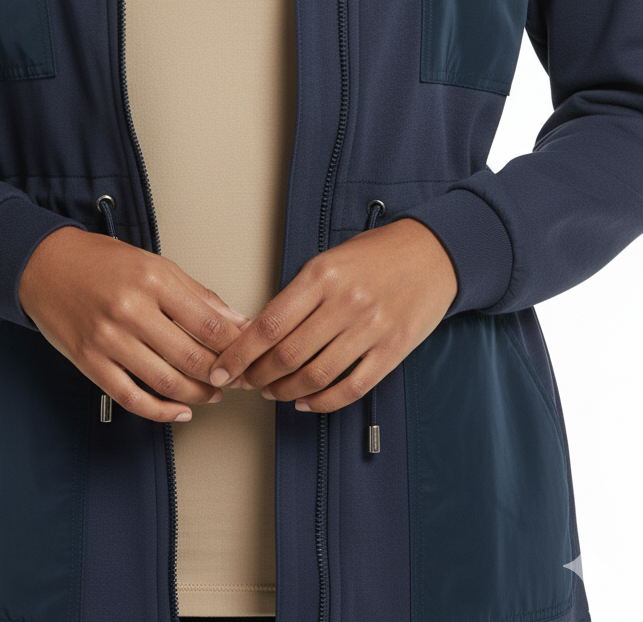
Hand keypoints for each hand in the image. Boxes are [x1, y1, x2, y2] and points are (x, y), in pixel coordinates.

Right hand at [19, 226, 250, 422]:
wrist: (45, 265)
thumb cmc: (101, 261)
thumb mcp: (154, 263)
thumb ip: (196, 293)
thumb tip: (234, 319)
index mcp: (153, 279)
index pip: (210, 324)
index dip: (236, 345)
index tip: (248, 352)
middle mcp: (131, 310)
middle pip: (192, 357)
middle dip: (222, 375)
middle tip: (236, 379)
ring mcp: (109, 339)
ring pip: (166, 382)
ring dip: (197, 396)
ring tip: (212, 394)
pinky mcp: (90, 362)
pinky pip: (131, 398)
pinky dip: (160, 411)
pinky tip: (179, 411)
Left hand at [205, 218, 457, 412]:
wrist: (434, 253)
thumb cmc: (377, 254)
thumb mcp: (330, 259)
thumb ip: (300, 293)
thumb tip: (263, 331)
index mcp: (322, 275)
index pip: (269, 324)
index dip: (239, 353)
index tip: (222, 368)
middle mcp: (344, 302)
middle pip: (287, 354)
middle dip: (257, 376)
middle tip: (245, 382)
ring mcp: (371, 328)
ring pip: (315, 375)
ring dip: (286, 391)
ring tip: (272, 392)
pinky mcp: (392, 350)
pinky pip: (351, 387)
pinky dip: (323, 402)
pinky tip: (306, 402)